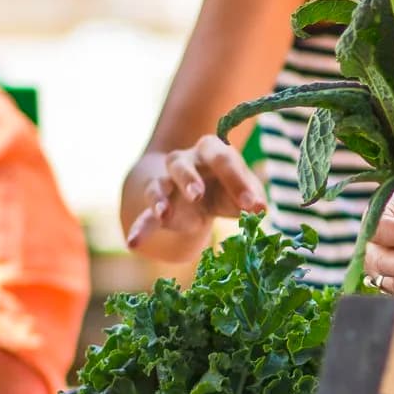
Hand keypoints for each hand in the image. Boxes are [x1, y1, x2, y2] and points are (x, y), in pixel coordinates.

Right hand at [127, 135, 264, 251]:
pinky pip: (145, 215)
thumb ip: (253, 198)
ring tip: (163, 214)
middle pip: (183, 166)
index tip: (253, 206)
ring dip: (160, 199)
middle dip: (189, 180)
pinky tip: (133, 243)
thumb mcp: (244, 191)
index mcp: (211, 150)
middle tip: (197, 194)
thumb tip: (260, 210)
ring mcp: (166, 182)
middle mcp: (185, 162)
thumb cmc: (228, 188)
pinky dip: (140, 229)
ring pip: (159, 186)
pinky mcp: (157, 206)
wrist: (201, 194)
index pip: (223, 160)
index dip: (238, 182)